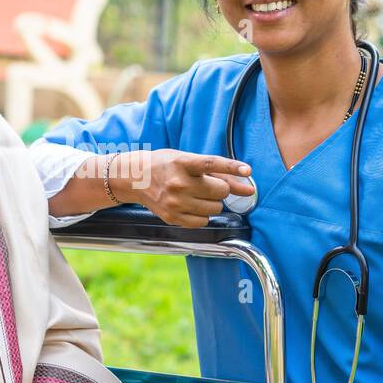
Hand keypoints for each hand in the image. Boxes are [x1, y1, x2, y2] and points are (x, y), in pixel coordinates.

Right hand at [117, 149, 254, 226]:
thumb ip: (219, 173)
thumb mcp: (188, 160)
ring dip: (213, 202)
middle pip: (220, 191)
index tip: (247, 170)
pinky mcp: (172, 217)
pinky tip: (191, 205)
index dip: (232, 167)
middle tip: (208, 185)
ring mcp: (174, 202)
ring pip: (215, 208)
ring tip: (198, 194)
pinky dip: (203, 214)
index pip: (212, 164)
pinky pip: (204, 221)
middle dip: (220, 189)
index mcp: (182, 163)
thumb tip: (247, 187)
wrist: (135, 178)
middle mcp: (178, 183)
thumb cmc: (166, 166)